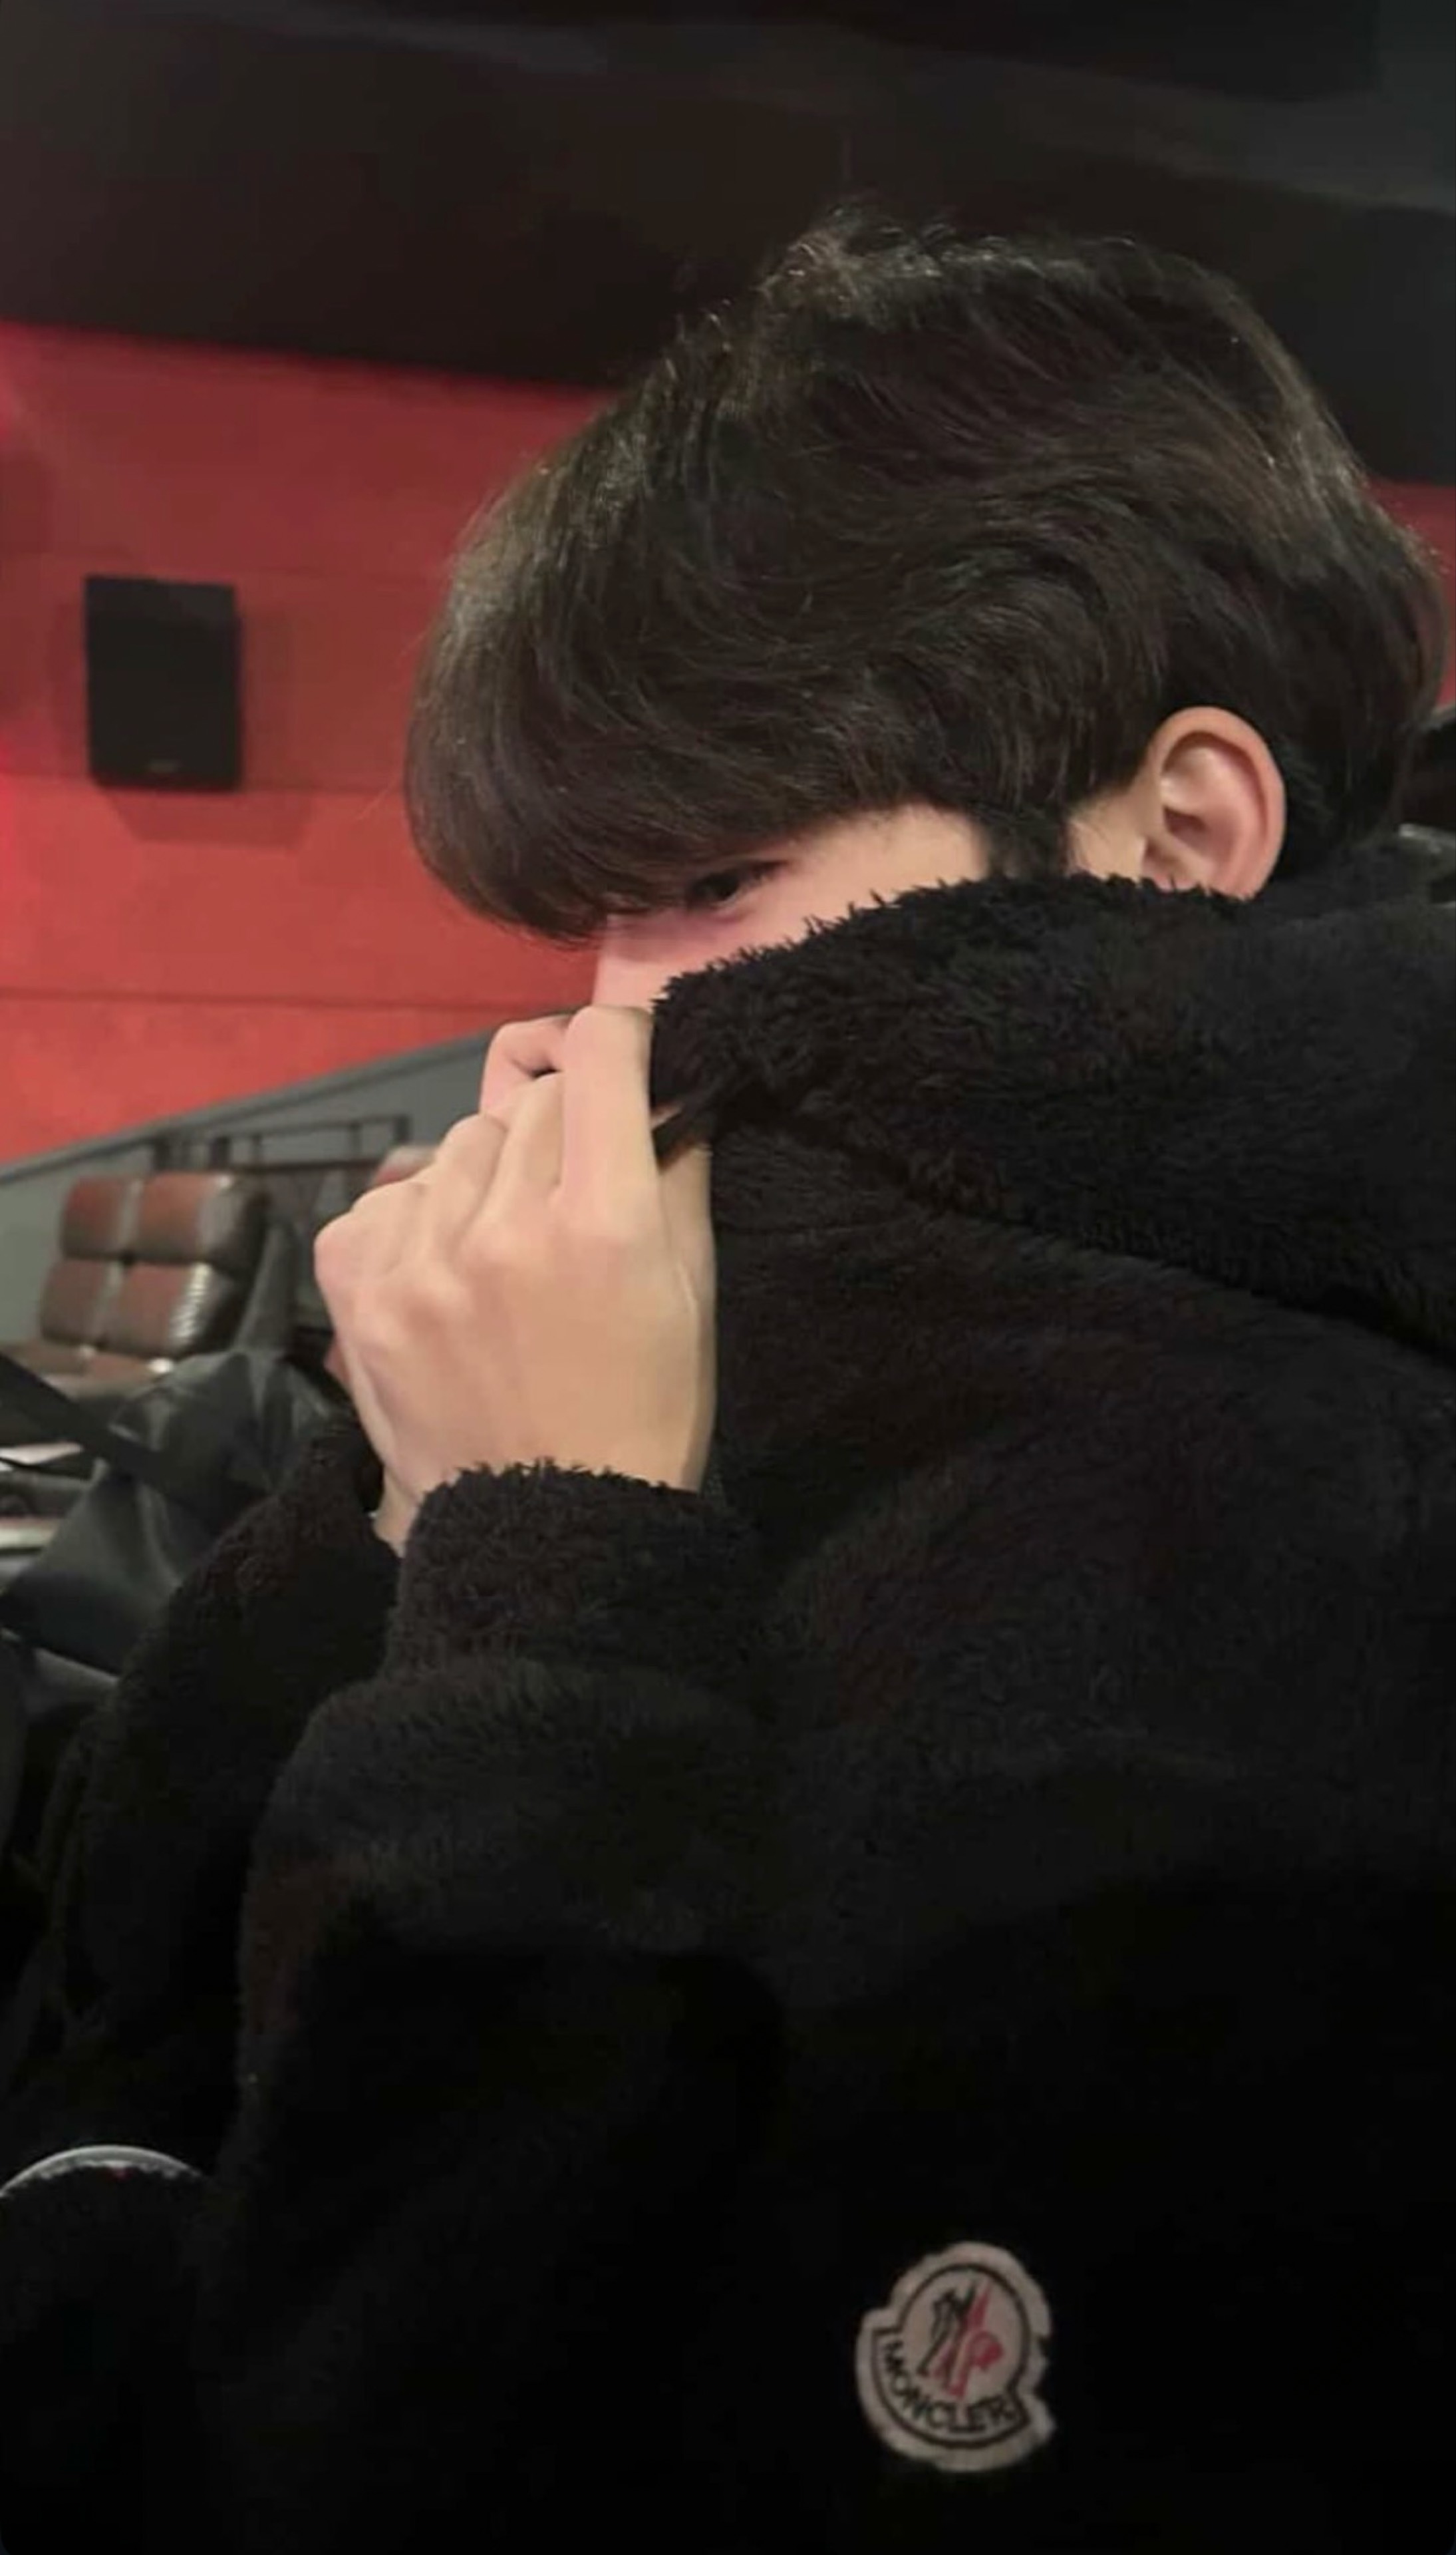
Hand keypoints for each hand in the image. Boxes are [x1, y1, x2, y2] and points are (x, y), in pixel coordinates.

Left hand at [314, 1007, 715, 1539]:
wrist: (548, 1529)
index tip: (626, 1058)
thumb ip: (678, 1175)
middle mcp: (504, 1228)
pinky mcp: (359, 1293)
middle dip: (563, 1128)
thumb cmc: (645, 1411)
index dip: (619, 1040)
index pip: (597, 1055)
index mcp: (603, 1224)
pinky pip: (386, 1198)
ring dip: (489, 1174)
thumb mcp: (692, 1293)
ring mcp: (421, 1261)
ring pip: (458, 1144)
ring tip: (510, 1243)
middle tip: (577, 1190)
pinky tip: (449, 1267)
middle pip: (530, 1102)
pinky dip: (418, 1218)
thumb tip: (668, 1085)